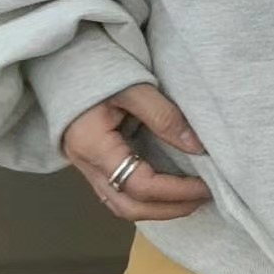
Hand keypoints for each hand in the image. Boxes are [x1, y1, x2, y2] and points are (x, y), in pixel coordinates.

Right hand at [62, 83, 212, 220]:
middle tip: (204, 198)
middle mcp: (87, 166)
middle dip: (169, 209)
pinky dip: (146, 198)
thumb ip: (164, 116)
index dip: (174, 191)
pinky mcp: (94, 164)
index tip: (205, 186)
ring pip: (122, 205)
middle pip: (129, 206)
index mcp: (93, 146)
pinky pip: (119, 193)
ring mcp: (87, 168)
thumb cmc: (100, 71)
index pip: (138, 184)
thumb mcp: (135, 87)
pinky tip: (169, 191)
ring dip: (158, 209)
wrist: (68, 64)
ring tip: (191, 199)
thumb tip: (197, 147)